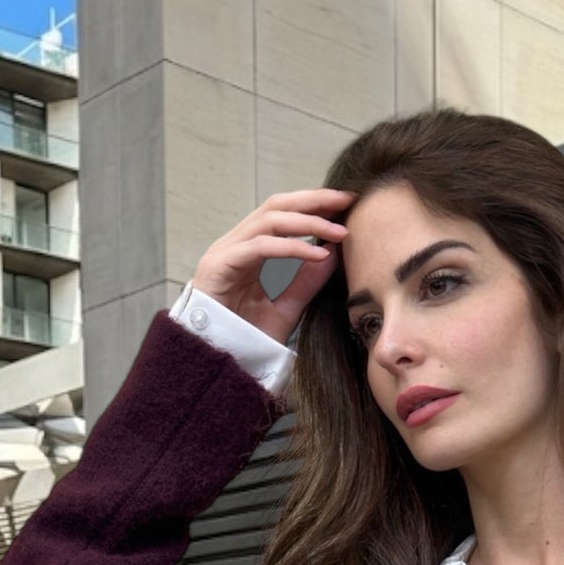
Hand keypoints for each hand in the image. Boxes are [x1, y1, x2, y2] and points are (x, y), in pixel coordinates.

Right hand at [191, 187, 358, 348]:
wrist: (217, 364)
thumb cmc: (245, 339)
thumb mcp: (286, 307)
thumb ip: (305, 281)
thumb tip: (331, 253)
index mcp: (250, 249)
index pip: (283, 213)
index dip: (313, 205)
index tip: (345, 204)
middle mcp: (236, 244)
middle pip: (277, 206)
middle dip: (313, 200)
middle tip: (346, 200)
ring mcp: (225, 252)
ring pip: (270, 220)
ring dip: (308, 222)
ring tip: (338, 231)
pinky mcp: (218, 265)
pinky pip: (260, 247)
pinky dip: (292, 248)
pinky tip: (318, 253)